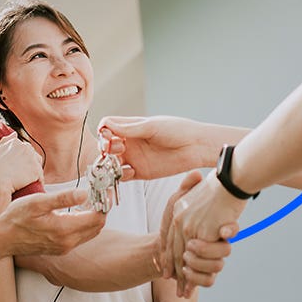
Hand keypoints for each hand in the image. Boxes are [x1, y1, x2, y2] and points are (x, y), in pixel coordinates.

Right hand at [0, 132, 42, 193]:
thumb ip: (6, 140)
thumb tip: (15, 134)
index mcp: (17, 142)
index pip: (25, 148)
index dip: (22, 158)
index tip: (17, 166)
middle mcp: (27, 148)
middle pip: (33, 155)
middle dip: (29, 162)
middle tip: (21, 173)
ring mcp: (33, 159)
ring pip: (37, 164)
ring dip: (34, 170)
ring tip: (25, 179)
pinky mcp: (37, 170)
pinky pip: (40, 177)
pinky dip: (37, 181)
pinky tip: (30, 185)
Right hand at [0, 188, 106, 256]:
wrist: (2, 239)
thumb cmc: (16, 219)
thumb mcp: (38, 202)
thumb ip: (63, 198)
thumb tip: (85, 193)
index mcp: (65, 229)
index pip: (97, 218)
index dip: (104, 203)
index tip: (104, 191)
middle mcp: (68, 242)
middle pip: (97, 227)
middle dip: (101, 210)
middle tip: (98, 194)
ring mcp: (64, 248)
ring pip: (90, 233)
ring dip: (93, 218)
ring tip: (88, 201)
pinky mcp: (60, 249)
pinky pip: (80, 238)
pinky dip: (84, 225)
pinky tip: (76, 213)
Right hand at [98, 116, 218, 180]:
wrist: (196, 147)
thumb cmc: (178, 130)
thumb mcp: (153, 126)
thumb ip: (130, 128)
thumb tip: (108, 125)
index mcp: (133, 127)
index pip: (109, 126)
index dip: (104, 131)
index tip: (108, 135)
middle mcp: (132, 142)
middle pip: (107, 145)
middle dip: (105, 147)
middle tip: (112, 149)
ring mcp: (135, 157)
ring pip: (112, 161)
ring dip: (109, 163)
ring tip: (116, 162)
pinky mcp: (141, 172)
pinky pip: (124, 176)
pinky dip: (120, 175)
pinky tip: (128, 171)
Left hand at [157, 171, 233, 288]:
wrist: (231, 179)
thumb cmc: (220, 186)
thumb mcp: (199, 194)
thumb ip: (193, 205)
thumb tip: (192, 219)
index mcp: (177, 211)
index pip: (168, 239)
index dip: (168, 258)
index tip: (168, 274)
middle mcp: (179, 220)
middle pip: (174, 252)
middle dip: (175, 273)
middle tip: (177, 291)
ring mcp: (190, 227)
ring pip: (184, 259)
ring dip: (186, 277)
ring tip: (184, 291)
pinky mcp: (202, 233)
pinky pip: (197, 258)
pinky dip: (195, 273)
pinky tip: (194, 285)